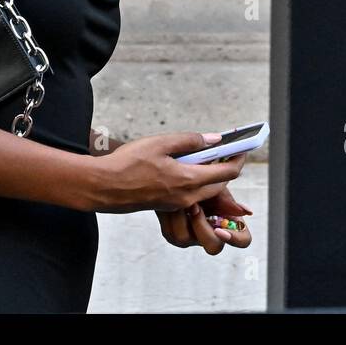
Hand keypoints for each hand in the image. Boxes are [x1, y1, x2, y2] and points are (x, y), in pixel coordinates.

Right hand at [90, 132, 246, 213]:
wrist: (103, 187)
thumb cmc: (128, 164)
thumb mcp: (160, 143)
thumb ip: (190, 141)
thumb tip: (214, 139)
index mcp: (188, 180)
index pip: (227, 173)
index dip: (238, 159)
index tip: (242, 148)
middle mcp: (187, 196)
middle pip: (219, 184)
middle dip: (226, 168)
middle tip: (224, 150)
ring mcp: (177, 203)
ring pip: (205, 190)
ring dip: (211, 175)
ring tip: (204, 156)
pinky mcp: (167, 205)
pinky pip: (192, 194)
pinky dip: (196, 181)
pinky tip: (185, 167)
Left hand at [155, 162, 253, 254]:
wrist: (179, 179)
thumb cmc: (203, 183)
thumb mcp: (215, 188)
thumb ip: (227, 201)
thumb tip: (247, 212)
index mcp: (229, 224)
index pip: (243, 240)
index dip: (234, 238)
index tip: (219, 229)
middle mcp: (212, 235)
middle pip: (213, 247)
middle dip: (201, 226)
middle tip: (194, 207)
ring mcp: (192, 238)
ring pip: (186, 239)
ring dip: (181, 216)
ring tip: (180, 197)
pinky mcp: (174, 235)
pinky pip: (171, 233)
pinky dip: (170, 215)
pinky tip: (170, 202)